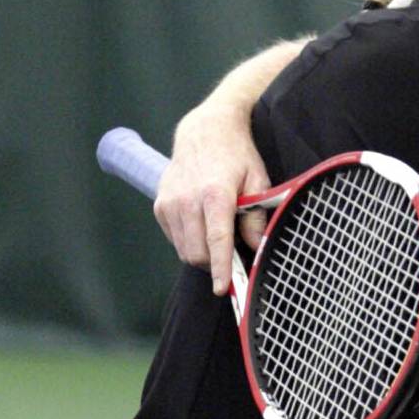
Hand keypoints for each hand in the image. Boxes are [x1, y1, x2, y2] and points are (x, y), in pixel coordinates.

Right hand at [153, 121, 269, 290]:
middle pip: (198, 253)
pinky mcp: (160, 206)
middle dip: (215, 263)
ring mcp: (170, 203)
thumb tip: (257, 247)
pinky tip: (200, 225)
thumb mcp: (257, 180)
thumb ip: (257, 216)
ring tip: (216, 235)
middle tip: (231, 256)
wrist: (204, 131)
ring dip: (202, 254)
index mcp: (215, 194)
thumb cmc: (236, 156)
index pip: (217, 241)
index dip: (220, 269)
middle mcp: (187, 200)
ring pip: (185, 251)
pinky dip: (189, 242)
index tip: (222, 288)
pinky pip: (175, 240)